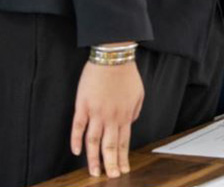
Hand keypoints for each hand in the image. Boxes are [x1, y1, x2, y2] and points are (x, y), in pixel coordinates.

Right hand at [70, 59, 143, 177]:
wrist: (113, 57)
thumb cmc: (127, 74)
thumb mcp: (139, 94)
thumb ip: (134, 112)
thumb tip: (129, 123)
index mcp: (125, 115)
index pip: (124, 142)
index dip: (122, 157)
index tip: (122, 170)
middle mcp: (111, 117)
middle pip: (110, 146)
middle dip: (111, 164)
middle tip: (111, 178)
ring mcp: (96, 113)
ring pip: (93, 141)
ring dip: (93, 158)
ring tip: (94, 172)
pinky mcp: (83, 106)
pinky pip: (78, 127)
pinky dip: (76, 140)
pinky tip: (76, 152)